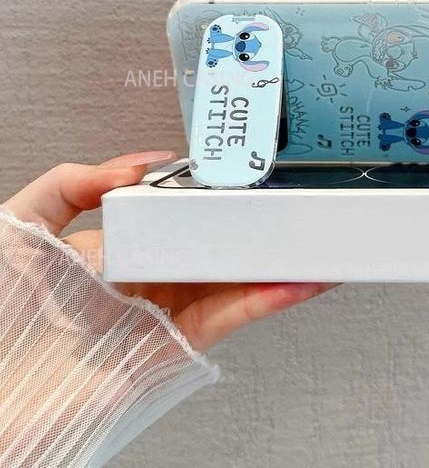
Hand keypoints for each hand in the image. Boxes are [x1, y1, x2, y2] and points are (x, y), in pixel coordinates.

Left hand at [3, 152, 335, 350]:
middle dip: (257, 230)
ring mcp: (163, 314)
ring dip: (277, 265)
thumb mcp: (22, 224)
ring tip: (314, 244)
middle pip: (214, 249)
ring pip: (232, 283)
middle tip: (296, 208)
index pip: (174, 217)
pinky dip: (265, 301)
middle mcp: (146, 281)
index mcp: (116, 250)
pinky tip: (294, 282)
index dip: (211, 198)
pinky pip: (228, 319)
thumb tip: (137, 166)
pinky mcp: (172, 348)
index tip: (242, 178)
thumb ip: (72, 182)